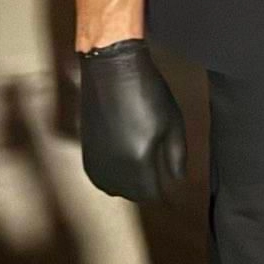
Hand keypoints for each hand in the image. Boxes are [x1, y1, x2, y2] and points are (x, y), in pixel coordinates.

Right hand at [77, 38, 185, 200]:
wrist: (111, 69)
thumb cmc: (147, 93)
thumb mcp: (173, 124)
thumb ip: (176, 156)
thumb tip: (178, 179)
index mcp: (138, 160)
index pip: (151, 193)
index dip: (164, 194)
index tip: (172, 190)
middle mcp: (113, 165)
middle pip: (130, 194)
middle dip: (147, 190)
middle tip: (160, 180)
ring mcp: (95, 157)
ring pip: (111, 187)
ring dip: (127, 187)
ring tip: (143, 175)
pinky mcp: (85, 147)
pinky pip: (97, 175)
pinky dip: (110, 178)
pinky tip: (122, 168)